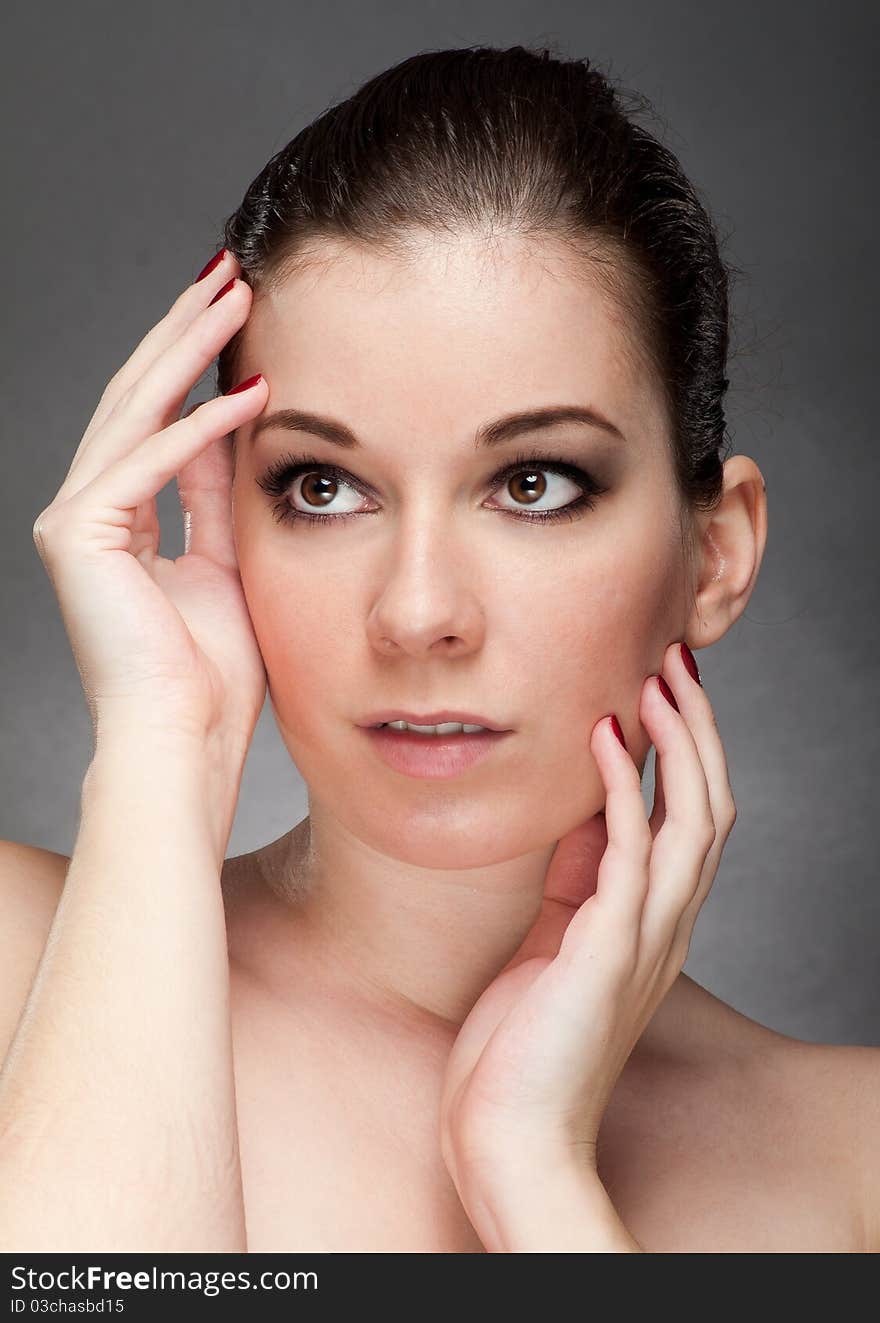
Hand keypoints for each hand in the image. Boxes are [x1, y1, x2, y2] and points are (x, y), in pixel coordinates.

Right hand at [31, 251, 269, 753]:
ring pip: (135, 411)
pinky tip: (250, 390)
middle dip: (185, 331)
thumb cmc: (210, 675)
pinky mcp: (81, 534)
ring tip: (237, 295)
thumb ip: (213, 496)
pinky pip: (149, 462)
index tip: (237, 313)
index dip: (194, 361)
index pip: (155, 419)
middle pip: (138, 398)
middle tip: (231, 272)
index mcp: (117, 521)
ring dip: (189, 350)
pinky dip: (201, 427)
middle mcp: (87, 511)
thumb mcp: (224, 562)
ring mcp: (76, 521)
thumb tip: (232, 429)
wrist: (185, 741)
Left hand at [439, 641, 736, 1216]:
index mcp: (653, 925)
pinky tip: (602, 740)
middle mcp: (665, 927)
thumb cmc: (522, 1048)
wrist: (510, 1136)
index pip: (693, 820)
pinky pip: (631, 853)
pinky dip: (623, 789)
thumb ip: (579, 881)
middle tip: (676, 662)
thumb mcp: (556, 941)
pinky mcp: (607, 950)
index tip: (662, 689)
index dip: (687, 750)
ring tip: (655, 679)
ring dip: (679, 744)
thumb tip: (582, 809)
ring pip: (693, 820)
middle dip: (698, 730)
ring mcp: (644, 939)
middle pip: (712, 806)